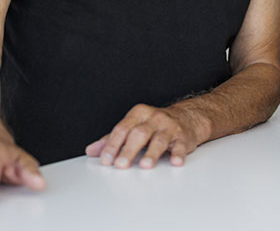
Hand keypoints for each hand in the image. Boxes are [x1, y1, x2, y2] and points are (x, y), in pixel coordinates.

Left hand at [85, 103, 206, 168]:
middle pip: (139, 134)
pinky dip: (178, 154)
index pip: (122, 129)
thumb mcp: (133, 126)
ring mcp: (169, 127)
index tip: (106, 160)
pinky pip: (180, 145)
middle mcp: (154, 118)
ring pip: (159, 140)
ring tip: (145, 165)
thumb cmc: (155, 125)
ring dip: (152, 153)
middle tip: (121, 165)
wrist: (187, 118)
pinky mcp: (183, 137)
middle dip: (129, 150)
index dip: (112, 145)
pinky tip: (175, 162)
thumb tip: (92, 150)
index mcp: (138, 114)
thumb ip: (112, 139)